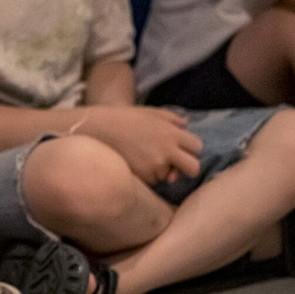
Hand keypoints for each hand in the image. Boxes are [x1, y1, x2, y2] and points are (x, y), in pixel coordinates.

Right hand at [81, 106, 202, 184]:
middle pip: (194, 168)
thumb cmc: (123, 117)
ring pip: (169, 176)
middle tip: (176, 165)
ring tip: (145, 159)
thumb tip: (186, 125)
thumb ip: (172, 118)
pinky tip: (136, 164)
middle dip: (187, 168)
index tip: (181, 148)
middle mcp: (167, 151)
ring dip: (162, 171)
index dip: (190, 148)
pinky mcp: (142, 177)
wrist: (97, 129)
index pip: (197, 147)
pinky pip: (152, 181)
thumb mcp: (150, 112)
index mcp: (171, 134)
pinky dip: (147, 175)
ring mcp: (154, 166)